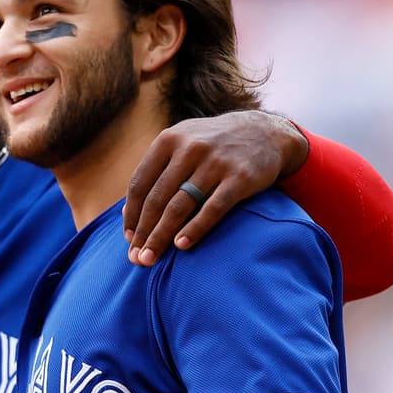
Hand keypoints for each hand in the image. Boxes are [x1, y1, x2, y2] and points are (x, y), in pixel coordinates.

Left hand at [123, 111, 308, 265]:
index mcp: (169, 140)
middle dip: (144, 233)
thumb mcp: (183, 144)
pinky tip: (181, 246)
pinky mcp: (240, 178)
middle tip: (136, 259)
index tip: (129, 240)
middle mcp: (189, 148)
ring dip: (161, 236)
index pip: (140, 184)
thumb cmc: (213, 146)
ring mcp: (215, 163)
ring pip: (180, 206)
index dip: (131, 215)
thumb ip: (157, 171)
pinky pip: (212, 209)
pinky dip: (195, 229)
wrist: (265, 133)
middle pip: (157, 199)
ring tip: (151, 259)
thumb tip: (128, 211)